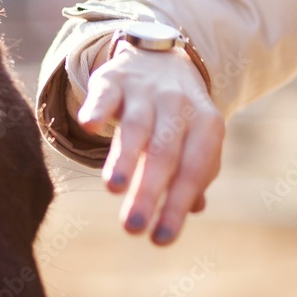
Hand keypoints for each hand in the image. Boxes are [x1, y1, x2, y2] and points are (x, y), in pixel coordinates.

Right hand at [76, 42, 224, 244]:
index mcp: (207, 125)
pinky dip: (98, 107)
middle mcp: (179, 106)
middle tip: (133, 228)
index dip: (176, 205)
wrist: (160, 56)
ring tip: (115, 188)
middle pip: (165, 153)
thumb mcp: (194, 141)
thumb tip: (193, 208)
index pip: (194, 170)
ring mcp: (147, 90)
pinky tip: (90, 124)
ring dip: (126, 157)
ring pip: (138, 126)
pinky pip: (107, 92)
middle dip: (149, 191)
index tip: (161, 240)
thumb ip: (193, 174)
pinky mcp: (114, 78)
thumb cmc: (178, 116)